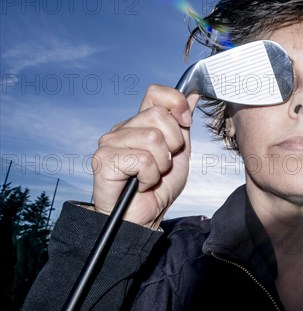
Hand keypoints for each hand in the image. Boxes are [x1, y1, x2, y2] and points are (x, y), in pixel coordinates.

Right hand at [91, 85, 198, 228]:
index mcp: (139, 123)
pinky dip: (149, 177)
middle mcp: (122, 129)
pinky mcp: (103, 160)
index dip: (175, 103)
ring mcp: (109, 143)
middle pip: (159, 116)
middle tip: (163, 164)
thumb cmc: (159, 187)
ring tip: (152, 175)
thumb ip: (183, 123)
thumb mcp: (180, 151)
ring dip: (162, 164)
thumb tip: (192, 94)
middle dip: (173, 144)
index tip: (185, 122)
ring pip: (153, 138)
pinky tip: (141, 184)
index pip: (156, 93)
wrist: (145, 217)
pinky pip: (142, 160)